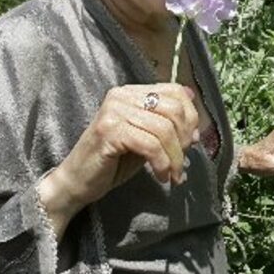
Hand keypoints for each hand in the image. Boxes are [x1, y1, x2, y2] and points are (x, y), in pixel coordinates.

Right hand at [38, 83, 198, 238]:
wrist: (77, 182)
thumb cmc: (112, 162)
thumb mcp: (145, 139)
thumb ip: (166, 126)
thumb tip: (197, 123)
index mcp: (131, 92)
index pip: (174, 91)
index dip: (190, 116)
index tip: (192, 141)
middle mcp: (121, 95)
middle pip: (173, 109)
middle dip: (184, 138)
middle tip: (181, 162)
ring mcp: (113, 111)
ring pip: (163, 129)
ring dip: (175, 157)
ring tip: (173, 175)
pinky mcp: (109, 131)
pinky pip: (150, 145)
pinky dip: (162, 163)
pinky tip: (162, 177)